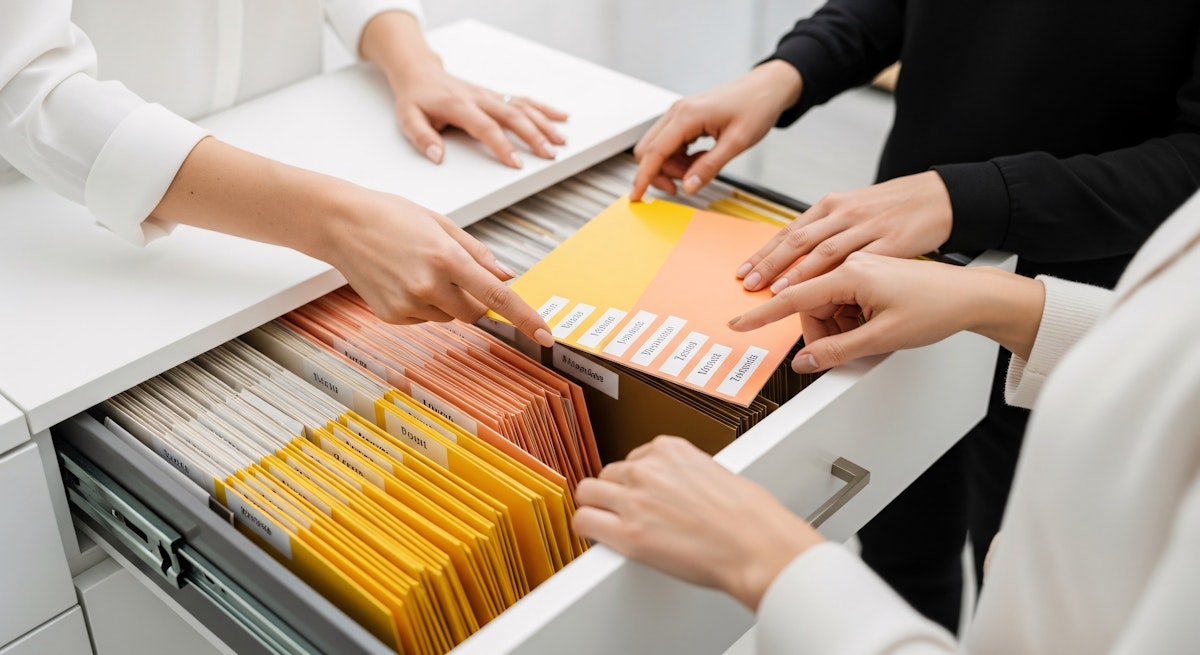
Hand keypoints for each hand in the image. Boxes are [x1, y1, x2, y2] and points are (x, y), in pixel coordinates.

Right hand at [324, 187, 554, 344]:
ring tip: (418, 268)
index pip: (497, 296)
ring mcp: (408, 304)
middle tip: (453, 272)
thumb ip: (478, 253)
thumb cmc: (391, 216)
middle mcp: (428, 285)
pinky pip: (425, 320)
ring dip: (446, 300)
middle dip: (475, 298)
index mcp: (446, 257)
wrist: (340, 224)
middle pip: (476, 312)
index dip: (525, 318)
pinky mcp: (392, 316)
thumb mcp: (442, 224)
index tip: (546, 335)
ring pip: (450, 317)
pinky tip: (402, 280)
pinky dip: (423, 305)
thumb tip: (508, 276)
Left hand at [361, 11, 566, 167]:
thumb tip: (437, 156)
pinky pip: (523, 100)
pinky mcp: (496, 95)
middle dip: (533, 136)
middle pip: (512, 116)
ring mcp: (490, 95)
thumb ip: (422, 137)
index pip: (485, 127)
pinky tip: (560, 117)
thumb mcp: (408, 118)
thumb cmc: (416, 98)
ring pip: (522, 107)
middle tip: (549, 154)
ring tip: (560, 141)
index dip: (502, 145)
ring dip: (543, 124)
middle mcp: (479, 98)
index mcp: (458, 105)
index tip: (516, 162)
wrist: (421, 73)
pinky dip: (544, 108)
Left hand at [574, 436, 821, 610]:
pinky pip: (584, 521)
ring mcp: (635, 500)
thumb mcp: (717, 473)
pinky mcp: (629, 534)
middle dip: (616, 492)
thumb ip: (686, 474)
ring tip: (612, 524)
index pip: (634, 457)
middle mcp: (648, 469)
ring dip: (598, 507)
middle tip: (628, 513)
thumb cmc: (751, 517)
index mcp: (671, 450)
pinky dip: (588, 529)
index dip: (636, 480)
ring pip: (588, 493)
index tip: (642, 493)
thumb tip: (678, 488)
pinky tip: (600, 537)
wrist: (758, 546)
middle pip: (607, 473)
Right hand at [631, 60, 801, 200]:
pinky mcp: (685, 119)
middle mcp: (677, 113)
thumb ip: (710, 166)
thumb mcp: (737, 142)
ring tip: (702, 168)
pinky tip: (702, 160)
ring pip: (659, 150)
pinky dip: (681, 159)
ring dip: (674, 167)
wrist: (767, 88)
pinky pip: (671, 145)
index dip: (644, 177)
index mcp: (686, 116)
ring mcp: (679, 115)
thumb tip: (689, 187)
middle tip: (688, 183)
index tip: (636, 196)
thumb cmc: (756, 107)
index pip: (654, 152)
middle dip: (661, 173)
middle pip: (649, 151)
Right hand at [729, 252, 1044, 371]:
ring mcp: (859, 266)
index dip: (763, 314)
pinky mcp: (868, 271)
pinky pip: (841, 298)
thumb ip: (838, 351)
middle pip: (811, 304)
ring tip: (870, 333)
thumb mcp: (884, 338)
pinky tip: (871, 323)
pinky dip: (848, 317)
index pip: (793, 296)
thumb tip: (806, 362)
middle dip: (822, 331)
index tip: (740, 323)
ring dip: (838, 326)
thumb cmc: (937, 308)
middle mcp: (851, 264)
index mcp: (850, 273)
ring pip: (826, 304)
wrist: (971, 295)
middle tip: (848, 348)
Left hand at [737, 171, 953, 292]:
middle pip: (798, 240)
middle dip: (769, 264)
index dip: (763, 254)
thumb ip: (825, 229)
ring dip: (796, 273)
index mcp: (832, 205)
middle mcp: (844, 214)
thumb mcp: (853, 209)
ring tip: (775, 291)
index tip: (743, 272)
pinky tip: (825, 290)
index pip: (789, 231)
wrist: (939, 196)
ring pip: (824, 251)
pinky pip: (860, 262)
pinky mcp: (892, 242)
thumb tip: (795, 251)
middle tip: (749, 284)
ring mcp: (867, 227)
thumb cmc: (895, 206)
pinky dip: (838, 277)